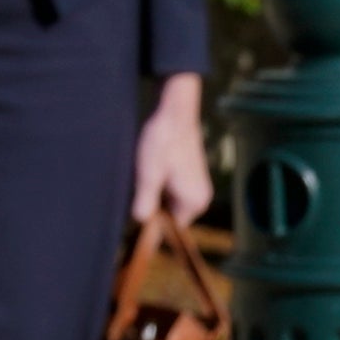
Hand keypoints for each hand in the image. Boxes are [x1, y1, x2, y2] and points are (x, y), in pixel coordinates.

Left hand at [130, 75, 213, 229]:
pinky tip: (154, 167)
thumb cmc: (162, 142)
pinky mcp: (192, 175)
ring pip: (170, 201)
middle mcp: (201, 198)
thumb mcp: (148, 175)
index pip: (172, 227)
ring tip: (149, 173)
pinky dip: (161, 183)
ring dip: (156, 192)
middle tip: (142, 184)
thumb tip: (140, 221)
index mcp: (194, 202)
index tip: (139, 205)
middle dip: (154, 204)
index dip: (153, 221)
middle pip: (171, 215)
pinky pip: (173, 189)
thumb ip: (145, 201)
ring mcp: (198, 186)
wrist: (174, 112)